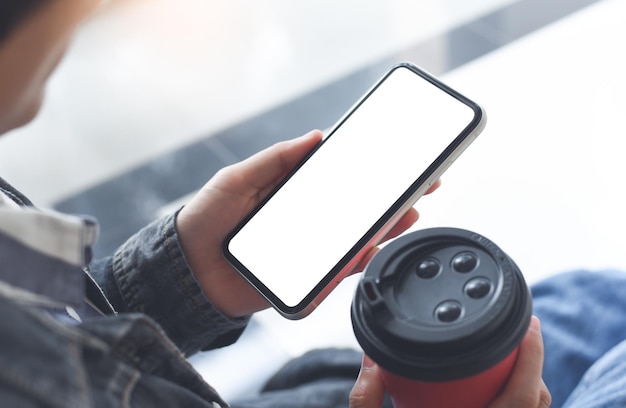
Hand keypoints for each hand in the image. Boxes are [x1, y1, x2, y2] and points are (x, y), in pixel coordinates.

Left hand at [176, 130, 436, 316]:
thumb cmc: (207, 220)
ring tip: (408, 211)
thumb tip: (317, 137)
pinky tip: (374, 247)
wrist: (186, 271)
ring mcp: (311, 250)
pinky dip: (359, 262)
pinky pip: (339, 272)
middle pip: (358, 209)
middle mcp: (308, 220)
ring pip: (357, 240)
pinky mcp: (307, 279)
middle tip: (423, 182)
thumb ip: (275, 159)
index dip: (370, 168)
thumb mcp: (237, 179)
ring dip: (387, 227)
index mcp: (295, 192)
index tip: (398, 156)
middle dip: (393, 196)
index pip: (340, 178)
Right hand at [349, 316, 550, 407]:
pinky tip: (498, 392)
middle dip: (534, 366)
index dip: (533, 361)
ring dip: (529, 387)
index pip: (522, 400)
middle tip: (522, 334)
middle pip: (537, 404)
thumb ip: (366, 402)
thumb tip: (370, 359)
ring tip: (512, 360)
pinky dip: (517, 405)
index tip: (530, 327)